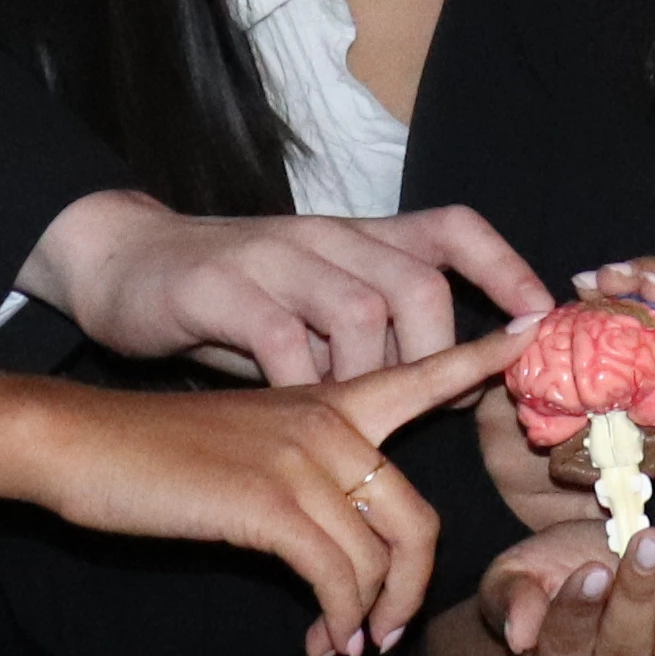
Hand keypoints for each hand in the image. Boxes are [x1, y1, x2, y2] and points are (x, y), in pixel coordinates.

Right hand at [0, 334, 512, 655]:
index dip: (479, 358)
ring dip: (369, 620)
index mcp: (328, 400)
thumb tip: (348, 553)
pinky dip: (339, 622)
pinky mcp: (271, 500)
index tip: (530, 335)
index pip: (423, 377)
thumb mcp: (248, 443)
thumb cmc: (155, 454)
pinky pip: (338, 577)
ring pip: (381, 557)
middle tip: (385, 635)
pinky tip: (320, 642)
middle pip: (417, 515)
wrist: (79, 444)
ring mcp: (303, 456)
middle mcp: (329, 420)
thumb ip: (307, 474)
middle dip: (411, 589)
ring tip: (343, 650)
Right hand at [24, 190, 554, 381]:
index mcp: (352, 238)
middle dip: (438, 352)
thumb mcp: (308, 298)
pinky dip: (299, 390)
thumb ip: (371, 328)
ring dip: (369, 378)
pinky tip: (292, 427)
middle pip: (417, 282)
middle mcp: (321, 237)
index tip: (538, 319)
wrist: (116, 262)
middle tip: (427, 408)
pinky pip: (282, 341)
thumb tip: (457, 381)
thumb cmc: (224, 300)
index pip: (450, 227)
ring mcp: (271, 258)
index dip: (504, 266)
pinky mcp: (218, 289)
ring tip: (352, 428)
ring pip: (360, 310)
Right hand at [479, 519, 654, 655]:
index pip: (563, 650)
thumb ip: (512, 599)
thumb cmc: (548, 577)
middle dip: (640, 594)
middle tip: (650, 542)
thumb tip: (518, 635)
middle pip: (625, 652)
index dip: (577, 612)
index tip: (590, 570)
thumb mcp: (515, 577)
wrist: (597, 587)